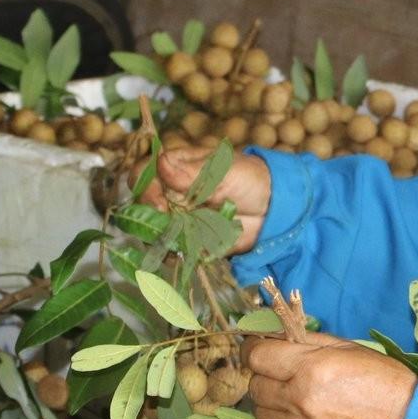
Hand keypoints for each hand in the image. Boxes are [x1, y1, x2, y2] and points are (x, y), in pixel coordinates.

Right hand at [146, 146, 271, 253]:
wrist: (275, 208)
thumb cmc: (251, 179)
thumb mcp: (224, 170)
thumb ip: (193, 173)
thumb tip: (161, 163)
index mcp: (176, 169)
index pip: (144, 174)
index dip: (144, 186)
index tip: (158, 200)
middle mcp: (171, 193)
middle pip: (142, 205)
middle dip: (150, 217)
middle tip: (168, 224)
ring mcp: (179, 218)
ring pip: (153, 230)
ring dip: (158, 238)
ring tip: (174, 243)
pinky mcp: (190, 240)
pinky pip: (173, 250)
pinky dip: (173, 255)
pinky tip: (180, 256)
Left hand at [247, 333, 417, 418]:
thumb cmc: (388, 382)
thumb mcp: (351, 348)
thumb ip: (309, 343)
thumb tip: (276, 338)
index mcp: (311, 369)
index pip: (256, 357)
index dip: (255, 350)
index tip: (261, 350)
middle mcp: (301, 402)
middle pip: (256, 388)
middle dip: (268, 379)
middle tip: (288, 378)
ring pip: (262, 418)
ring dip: (275, 409)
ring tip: (299, 406)